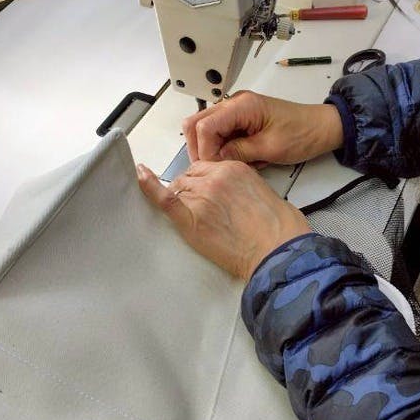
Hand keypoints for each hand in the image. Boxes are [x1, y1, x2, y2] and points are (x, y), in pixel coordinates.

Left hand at [136, 158, 310, 280]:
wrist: (279, 250)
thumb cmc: (279, 228)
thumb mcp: (263, 192)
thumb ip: (240, 186)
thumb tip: (229, 194)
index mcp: (234, 168)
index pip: (203, 168)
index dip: (202, 182)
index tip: (205, 193)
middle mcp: (214, 178)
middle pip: (188, 178)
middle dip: (191, 192)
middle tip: (205, 213)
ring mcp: (201, 197)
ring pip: (178, 190)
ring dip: (182, 201)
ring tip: (200, 221)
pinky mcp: (191, 219)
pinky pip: (164, 198)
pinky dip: (149, 186)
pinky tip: (140, 174)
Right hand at [182, 91, 343, 165]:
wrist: (322, 128)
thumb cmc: (303, 134)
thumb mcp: (270, 148)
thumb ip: (238, 153)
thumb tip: (214, 161)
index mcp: (242, 105)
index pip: (204, 126)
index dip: (204, 150)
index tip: (213, 168)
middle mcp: (234, 104)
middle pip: (197, 124)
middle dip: (201, 149)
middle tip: (214, 169)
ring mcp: (236, 111)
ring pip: (206, 130)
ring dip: (214, 150)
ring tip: (233, 164)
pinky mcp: (241, 120)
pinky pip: (221, 135)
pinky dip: (225, 149)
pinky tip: (242, 159)